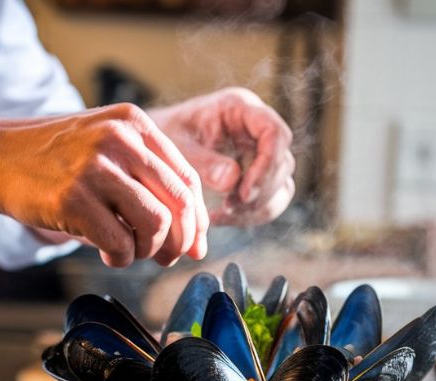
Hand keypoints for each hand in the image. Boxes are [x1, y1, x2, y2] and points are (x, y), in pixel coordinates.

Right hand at [0, 103, 208, 266]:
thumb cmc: (59, 161)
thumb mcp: (108, 149)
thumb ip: (149, 181)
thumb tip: (195, 238)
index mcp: (134, 123)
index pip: (187, 179)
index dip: (197, 219)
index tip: (195, 244)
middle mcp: (119, 139)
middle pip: (179, 203)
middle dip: (182, 240)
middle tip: (170, 257)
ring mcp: (94, 167)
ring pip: (155, 224)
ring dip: (149, 249)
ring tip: (131, 250)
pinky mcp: (72, 199)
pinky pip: (120, 243)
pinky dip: (122, 258)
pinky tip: (110, 254)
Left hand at [149, 87, 294, 226]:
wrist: (152, 148)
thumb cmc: (162, 136)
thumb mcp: (176, 145)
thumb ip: (203, 161)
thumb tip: (232, 182)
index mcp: (240, 108)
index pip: (275, 133)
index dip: (267, 165)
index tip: (244, 193)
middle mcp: (256, 129)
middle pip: (283, 163)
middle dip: (261, 192)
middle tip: (231, 207)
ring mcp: (260, 153)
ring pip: (282, 186)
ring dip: (258, 207)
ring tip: (224, 213)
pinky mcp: (257, 176)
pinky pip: (269, 201)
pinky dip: (250, 215)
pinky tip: (221, 216)